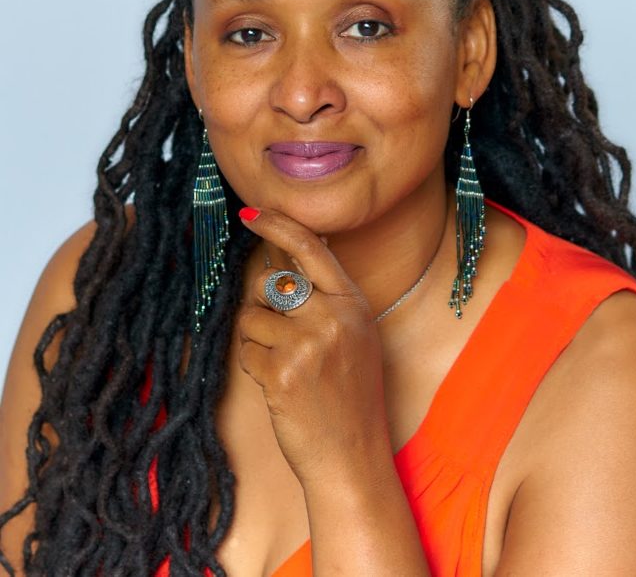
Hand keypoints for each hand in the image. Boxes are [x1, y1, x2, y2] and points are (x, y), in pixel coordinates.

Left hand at [237, 207, 391, 488]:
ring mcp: (307, 345)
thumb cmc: (351, 395)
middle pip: (272, 282)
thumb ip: (328, 300)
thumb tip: (287, 263)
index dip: (279, 226)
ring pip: (251, 316)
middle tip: (278, 332)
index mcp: (353, 304)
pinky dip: (253, 364)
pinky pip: (245, 350)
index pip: (311, 249)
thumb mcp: (355, 335)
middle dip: (263, 303)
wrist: (352, 455)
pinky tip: (278, 384)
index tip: (252, 213)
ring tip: (283, 365)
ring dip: (256, 339)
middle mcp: (332, 317)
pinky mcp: (281, 373)